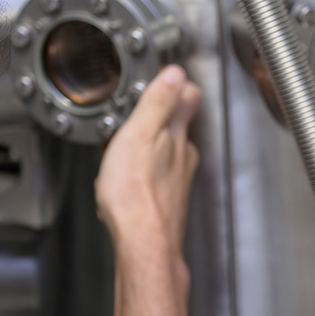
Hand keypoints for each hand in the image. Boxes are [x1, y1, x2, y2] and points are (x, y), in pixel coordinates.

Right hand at [95, 66, 200, 315]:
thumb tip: (175, 73)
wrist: (142, 242)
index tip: (166, 81)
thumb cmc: (135, 194)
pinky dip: (144, 177)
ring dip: (149, 151)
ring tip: (125, 152)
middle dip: (159, 122)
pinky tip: (128, 184)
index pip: (189, 98)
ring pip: (167, 157)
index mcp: (177, 137)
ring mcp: (177, 183)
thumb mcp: (139, 135)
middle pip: (177, 128)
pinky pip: (156, 182)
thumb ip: (158, 103)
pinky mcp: (167, 205)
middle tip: (135, 119)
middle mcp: (183, 159)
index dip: (177, 86)